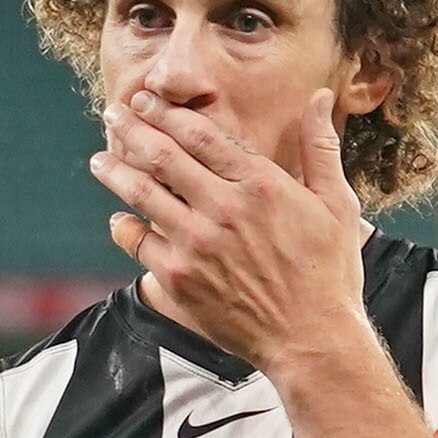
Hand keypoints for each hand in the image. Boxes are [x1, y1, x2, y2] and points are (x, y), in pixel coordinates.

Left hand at [88, 87, 374, 372]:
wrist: (311, 339)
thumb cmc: (329, 272)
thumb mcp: (337, 203)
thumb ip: (321, 147)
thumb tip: (320, 97)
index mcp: (260, 183)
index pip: (200, 134)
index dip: (166, 113)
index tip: (147, 100)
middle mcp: (223, 208)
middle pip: (162, 156)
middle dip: (132, 129)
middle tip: (113, 114)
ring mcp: (197, 244)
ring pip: (142, 195)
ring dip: (116, 172)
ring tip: (100, 160)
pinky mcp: (179, 278)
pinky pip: (139, 244)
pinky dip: (124, 227)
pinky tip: (118, 219)